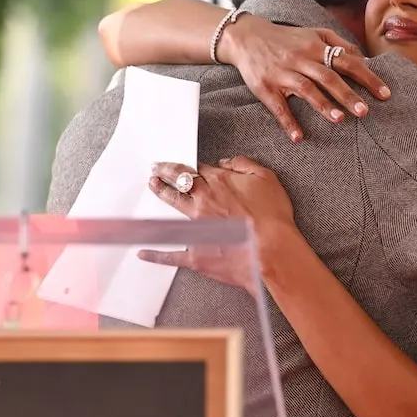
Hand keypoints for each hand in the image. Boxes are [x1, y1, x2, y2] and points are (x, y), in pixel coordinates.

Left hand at [139, 158, 296, 288]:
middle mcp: (203, 201)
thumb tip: (227, 161)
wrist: (272, 252)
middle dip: (164, 174)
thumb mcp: (266, 179)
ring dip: (161, 195)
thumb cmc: (272, 218)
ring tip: (153, 187)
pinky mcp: (196, 254)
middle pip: (178, 183)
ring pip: (172, 209)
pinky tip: (144, 252)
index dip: (186, 166)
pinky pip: (171, 255)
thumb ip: (244, 165)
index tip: (178, 164)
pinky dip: (156, 255)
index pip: (197, 170)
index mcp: (219, 183)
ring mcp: (195, 228)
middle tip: (155, 169)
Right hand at [221, 15, 391, 141]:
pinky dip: (288, 122)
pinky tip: (299, 137)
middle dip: (347, 95)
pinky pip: (278, 106)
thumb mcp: (314, 34)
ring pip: (305, 89)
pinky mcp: (265, 87)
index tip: (384, 94)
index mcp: (316, 47)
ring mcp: (282, 74)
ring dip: (322, 105)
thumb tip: (364, 58)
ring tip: (339, 120)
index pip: (347, 62)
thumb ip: (339, 43)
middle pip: (328, 77)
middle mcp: (301, 59)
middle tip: (365, 112)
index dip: (367, 77)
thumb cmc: (286, 39)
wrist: (246, 37)